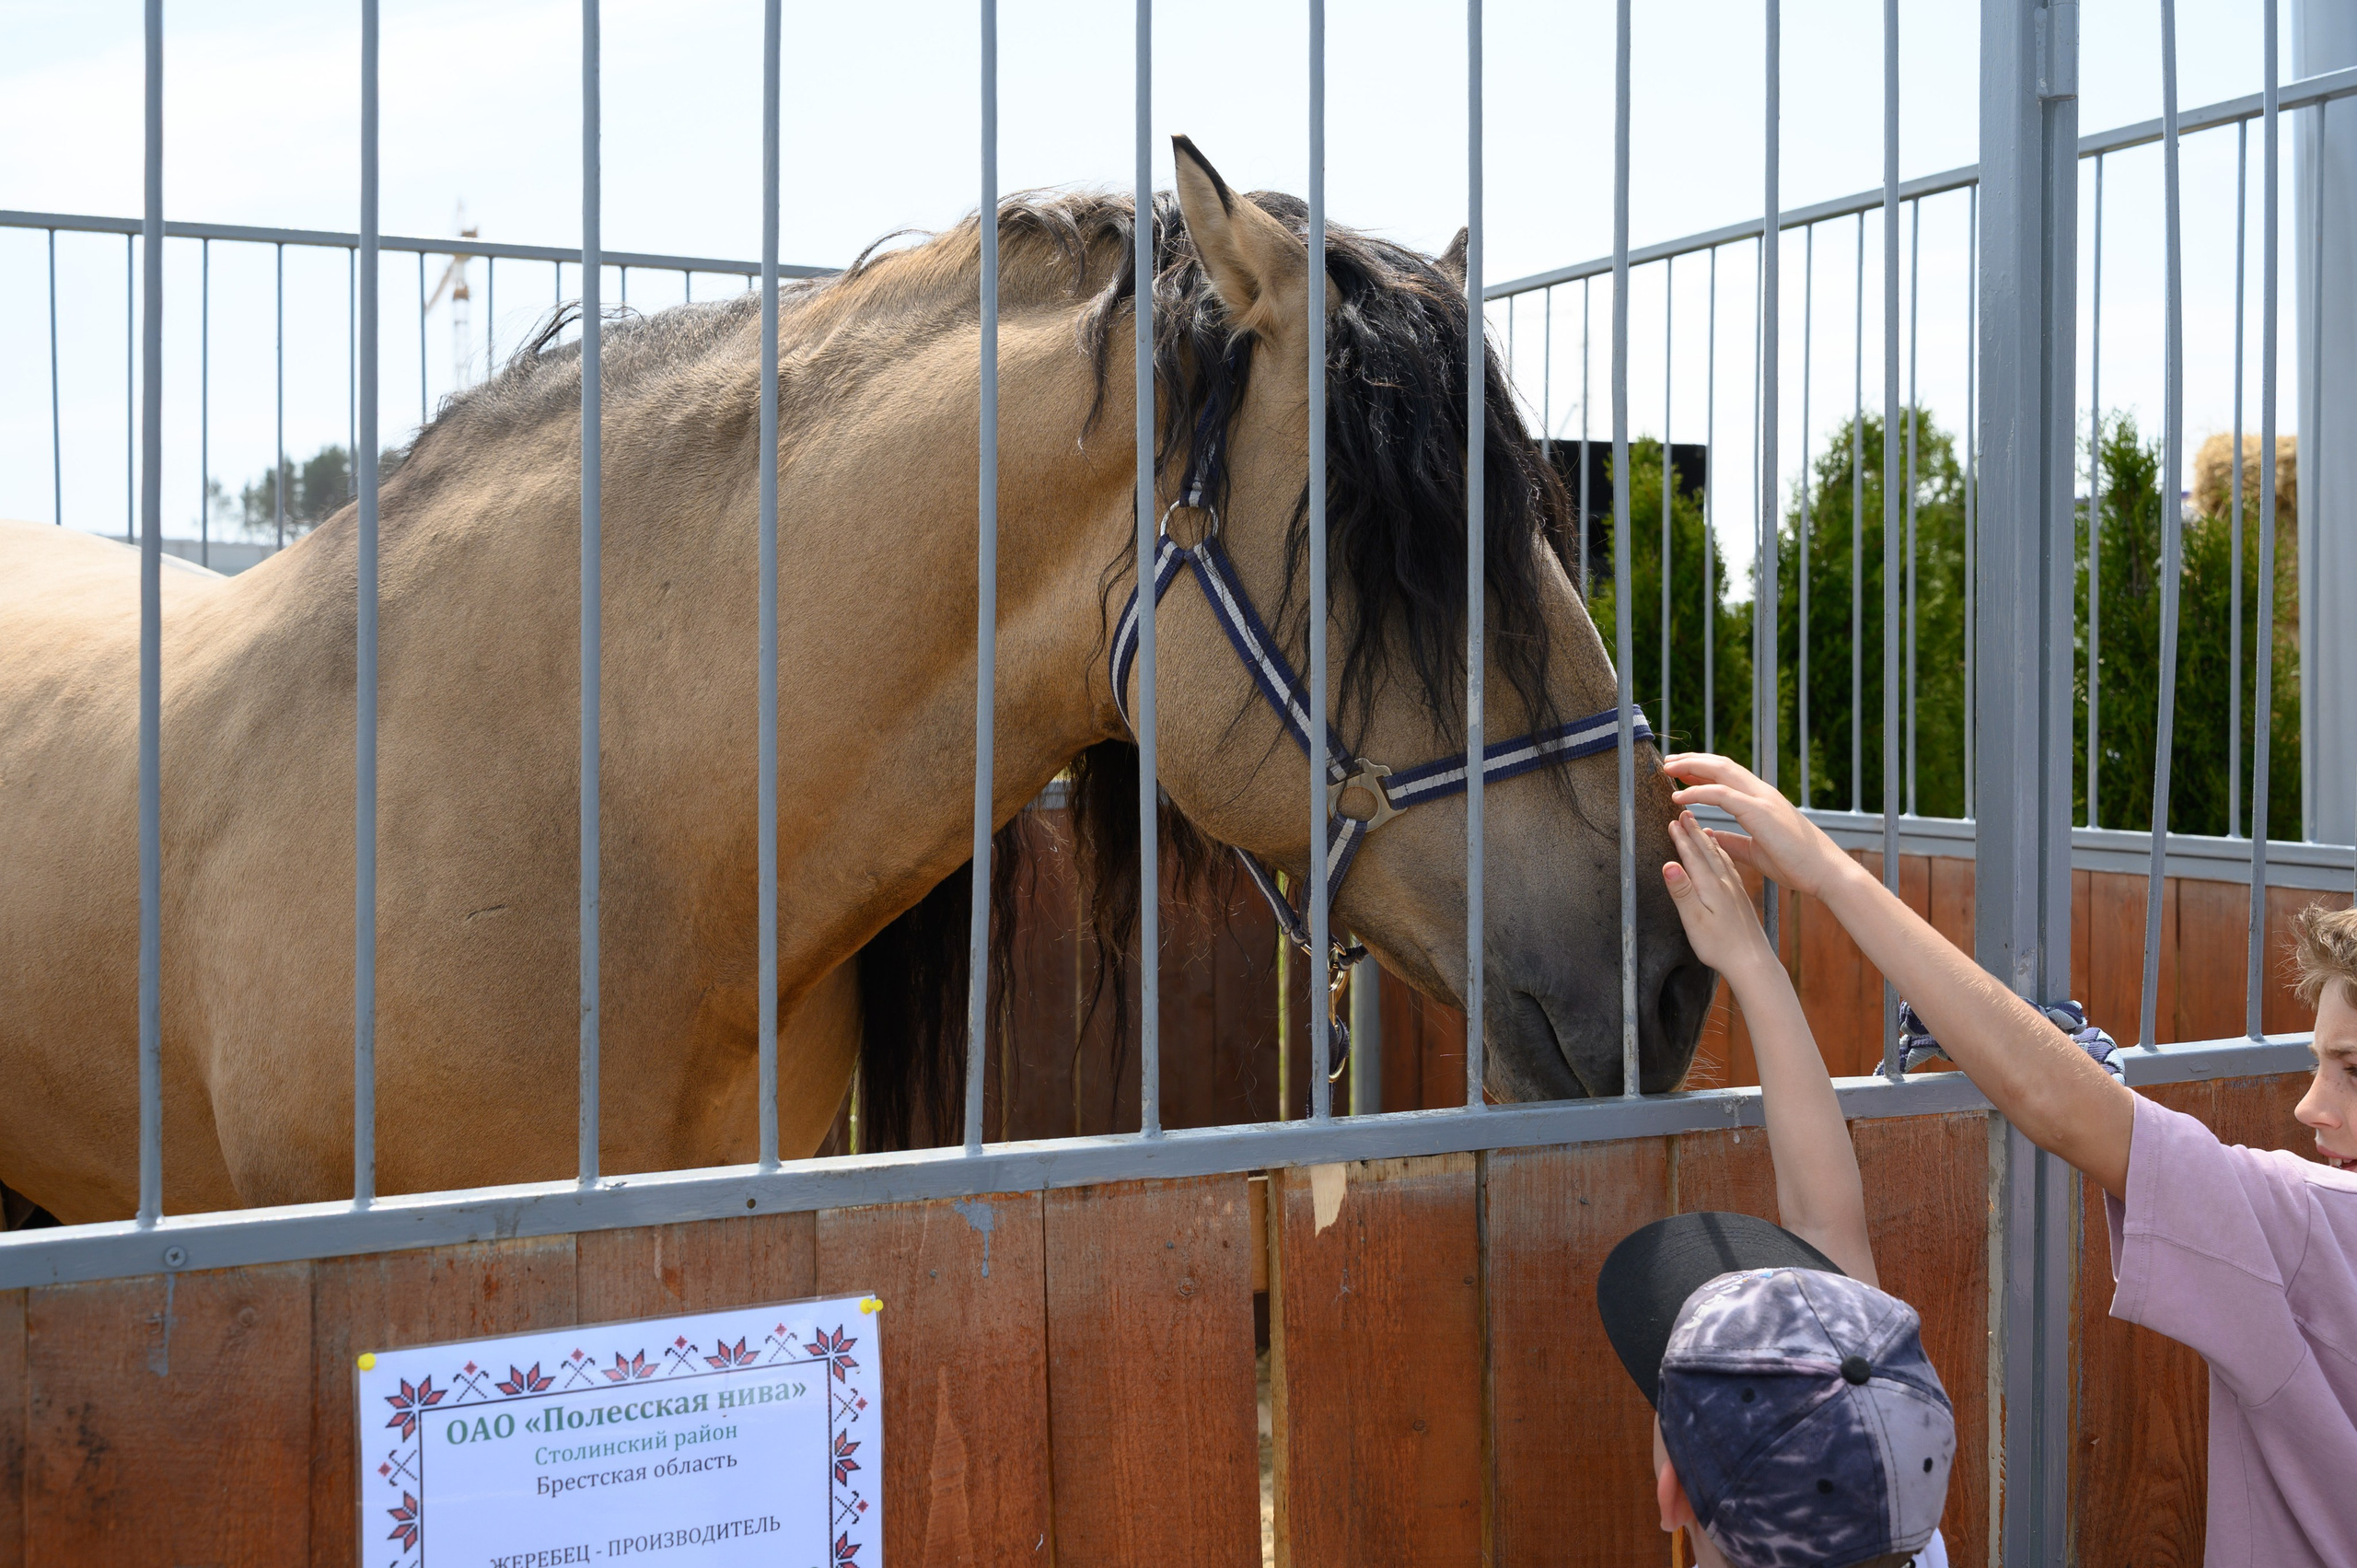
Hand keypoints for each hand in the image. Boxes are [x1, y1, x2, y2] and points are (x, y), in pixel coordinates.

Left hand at [1659, 753, 1853, 899]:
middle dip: (1693, 760)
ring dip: (1691, 767)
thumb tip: (1712, 837)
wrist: (1825, 873)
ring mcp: (1762, 799)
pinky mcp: (1760, 812)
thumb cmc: (1796, 864)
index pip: (1728, 775)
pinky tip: (1678, 796)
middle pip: (1721, 764)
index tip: (1680, 771)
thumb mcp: (1755, 851)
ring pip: (1721, 771)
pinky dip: (1697, 791)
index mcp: (1762, 800)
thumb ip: (1734, 842)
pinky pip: (1722, 794)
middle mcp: (1762, 793)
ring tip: (1667, 768)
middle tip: (1668, 761)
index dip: (1702, 769)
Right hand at [1660, 809, 1774, 978]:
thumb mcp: (1694, 921)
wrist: (1753, 962)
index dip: (1681, 837)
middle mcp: (1724, 883)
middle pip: (1706, 851)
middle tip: (1684, 813)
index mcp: (1711, 886)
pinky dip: (1722, 855)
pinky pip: (1729, 867)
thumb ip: (1682, 892)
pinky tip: (1722, 855)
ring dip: (1707, 840)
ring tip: (1701, 827)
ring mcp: (1735, 890)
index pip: (1693, 855)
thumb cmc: (1721, 946)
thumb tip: (1668, 864)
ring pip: (1719, 857)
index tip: (1672, 820)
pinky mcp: (1740, 898)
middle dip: (1693, 831)